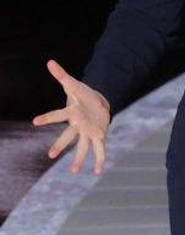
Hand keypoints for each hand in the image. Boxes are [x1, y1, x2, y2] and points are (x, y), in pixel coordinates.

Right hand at [32, 60, 111, 174]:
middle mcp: (78, 125)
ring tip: (73, 171)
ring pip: (83, 147)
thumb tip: (50, 62)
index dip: (48, 118)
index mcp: (72, 113)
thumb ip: (62, 75)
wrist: (96, 103)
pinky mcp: (99, 135)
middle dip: (60, 144)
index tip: (35, 122)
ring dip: (79, 158)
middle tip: (50, 155)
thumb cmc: (82, 95)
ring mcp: (88, 132)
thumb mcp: (74, 85)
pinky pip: (100, 149)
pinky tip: (98, 172)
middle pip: (68, 136)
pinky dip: (100, 160)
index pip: (58, 115)